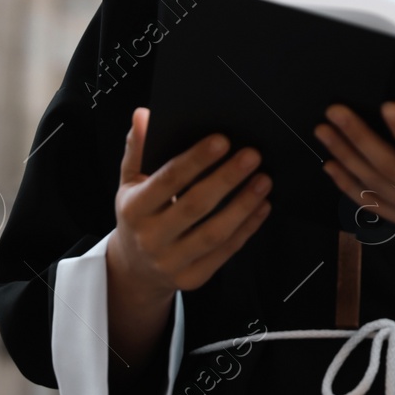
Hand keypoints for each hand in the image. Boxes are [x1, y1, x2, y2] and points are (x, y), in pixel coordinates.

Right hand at [105, 107, 273, 370]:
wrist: (134, 269)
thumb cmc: (138, 216)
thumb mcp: (130, 182)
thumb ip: (138, 149)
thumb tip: (144, 115)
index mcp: (133, 209)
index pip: (167, 181)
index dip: (195, 160)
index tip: (222, 140)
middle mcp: (150, 238)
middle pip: (195, 206)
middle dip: (226, 178)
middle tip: (252, 155)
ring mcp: (172, 262)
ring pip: (214, 233)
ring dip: (243, 204)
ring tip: (264, 179)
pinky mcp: (193, 279)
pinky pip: (226, 251)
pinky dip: (247, 228)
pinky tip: (262, 206)